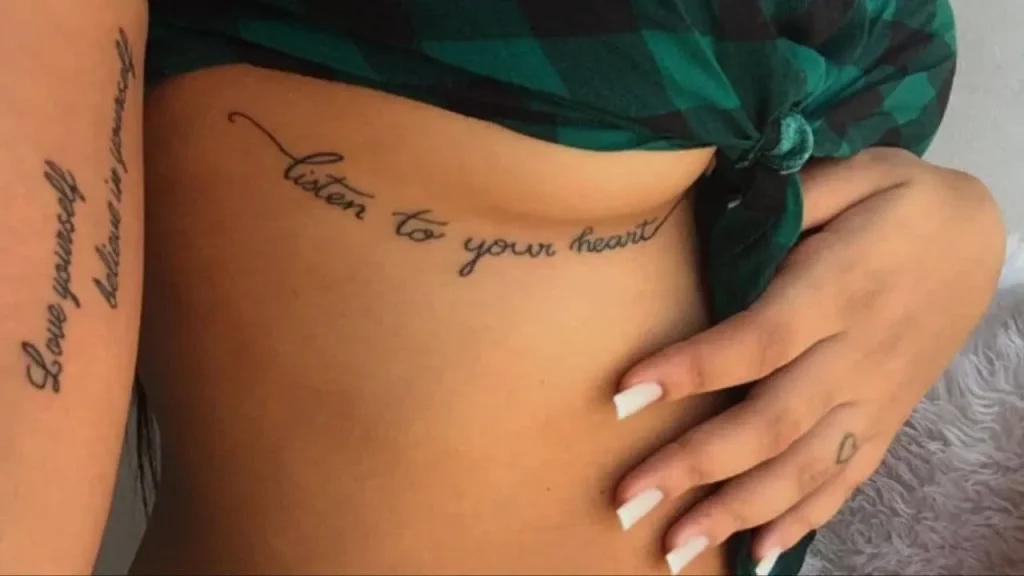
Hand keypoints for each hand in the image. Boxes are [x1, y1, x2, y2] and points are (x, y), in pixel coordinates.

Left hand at [610, 149, 1005, 574]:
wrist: (982, 238)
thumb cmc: (902, 202)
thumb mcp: (859, 171)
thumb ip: (795, 196)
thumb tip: (722, 207)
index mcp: (841, 289)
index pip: (757, 340)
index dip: (692, 369)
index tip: (624, 396)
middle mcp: (857, 355)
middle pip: (771, 422)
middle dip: (695, 465)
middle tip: (626, 499)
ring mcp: (875, 396)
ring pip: (803, 466)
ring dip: (735, 511)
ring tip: (672, 548)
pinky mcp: (886, 418)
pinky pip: (845, 479)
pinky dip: (801, 519)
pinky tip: (755, 553)